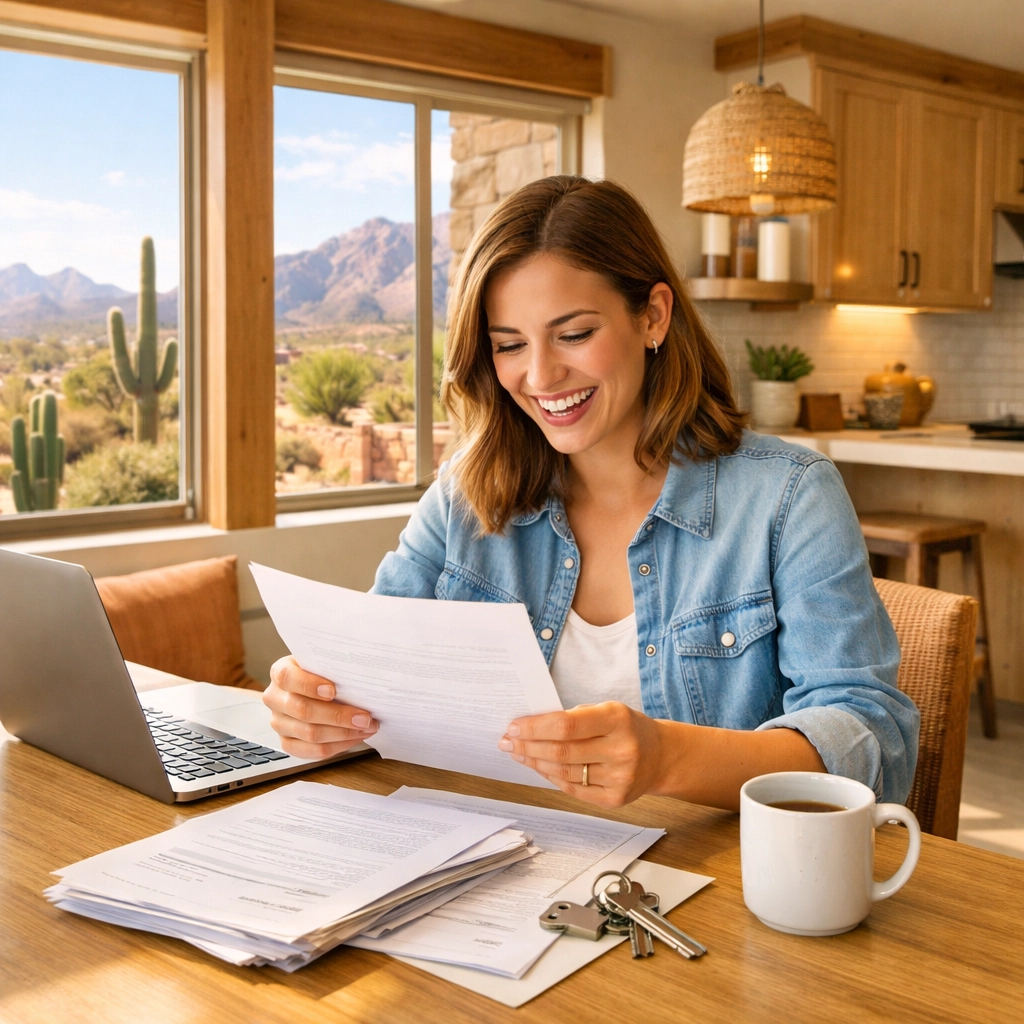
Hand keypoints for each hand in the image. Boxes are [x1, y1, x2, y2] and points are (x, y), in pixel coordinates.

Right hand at [263, 656, 377, 759]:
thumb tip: (361, 674)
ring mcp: (279, 723)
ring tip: (366, 728)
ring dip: (343, 733)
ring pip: (310, 734)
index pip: (287, 677)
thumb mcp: (324, 662)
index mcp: (280, 672)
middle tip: (364, 717)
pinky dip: (338, 746)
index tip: (333, 690)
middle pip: (303, 710)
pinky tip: (355, 737)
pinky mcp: (288, 743)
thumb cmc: (323, 673)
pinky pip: (313, 751)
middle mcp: (275, 698)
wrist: (314, 687)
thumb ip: (334, 666)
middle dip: (338, 716)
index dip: (309, 684)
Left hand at [498, 702, 664, 807]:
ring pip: (564, 773)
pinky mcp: (615, 800)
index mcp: (617, 720)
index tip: (513, 726)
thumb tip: (531, 727)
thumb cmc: (627, 728)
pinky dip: (551, 777)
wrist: (662, 756)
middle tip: (507, 741)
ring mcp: (619, 778)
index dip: (536, 727)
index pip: (567, 725)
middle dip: (528, 746)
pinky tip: (539, 767)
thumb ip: (574, 717)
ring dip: (535, 762)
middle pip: (561, 751)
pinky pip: (573, 789)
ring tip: (518, 753)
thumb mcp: (608, 710)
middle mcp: (621, 750)